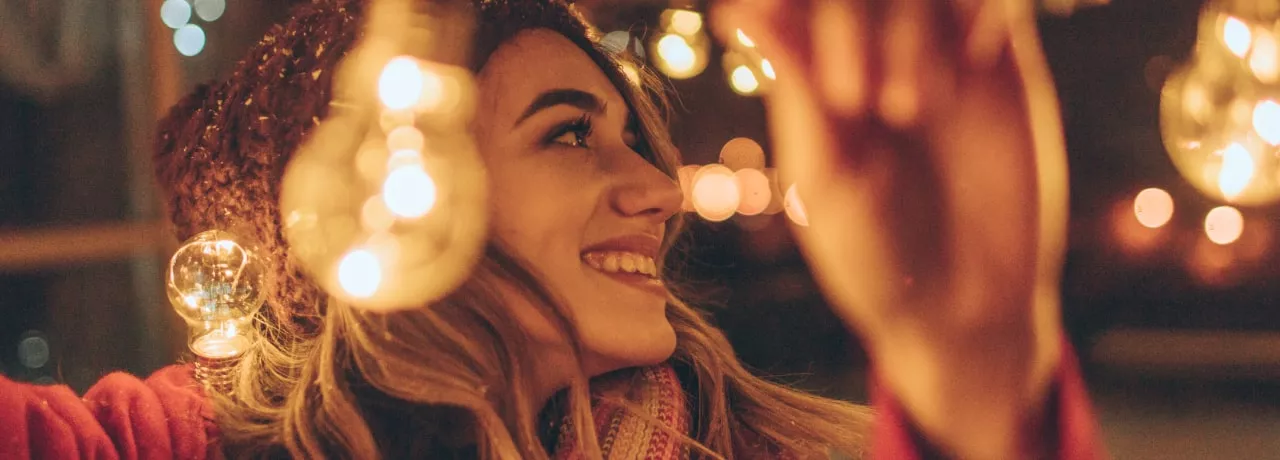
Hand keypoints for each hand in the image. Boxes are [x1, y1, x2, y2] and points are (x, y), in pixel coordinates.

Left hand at [713, 1, 1069, 457]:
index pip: (789, 1)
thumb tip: (735, 10)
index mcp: (807, 78)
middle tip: (862, 102)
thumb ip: (796, 87)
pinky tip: (976, 63)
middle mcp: (868, 54)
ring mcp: (933, 54)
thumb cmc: (872, 255)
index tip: (796, 40)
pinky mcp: (995, 64)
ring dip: (912, 27)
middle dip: (849, 21)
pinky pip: (993, 1)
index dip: (791, 2)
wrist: (963, 306)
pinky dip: (982, 12)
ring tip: (918, 110)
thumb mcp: (827, 178)